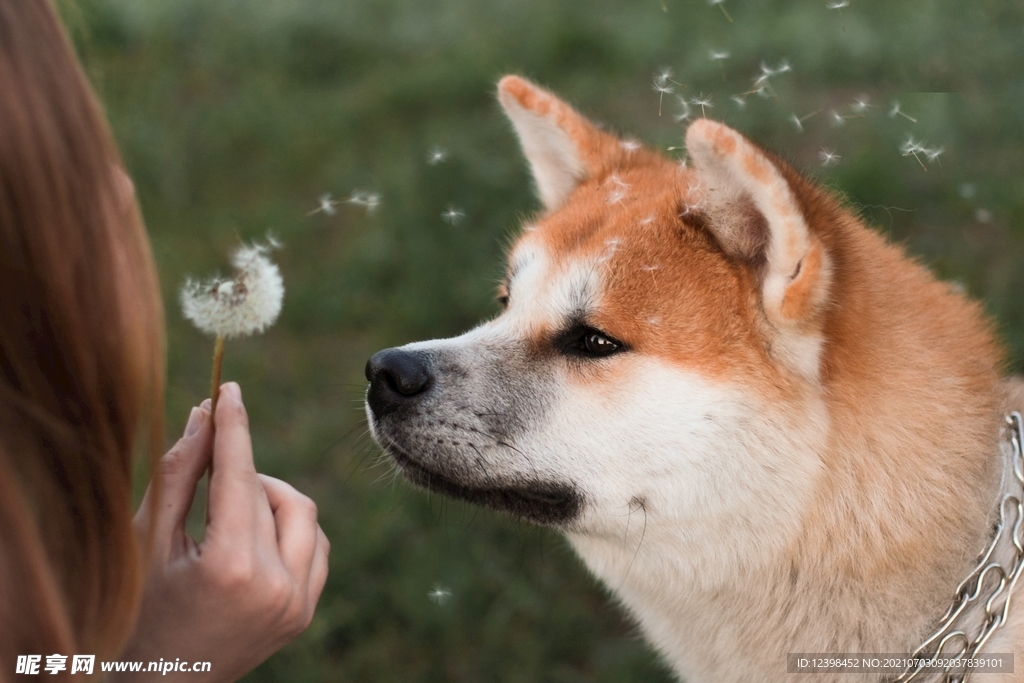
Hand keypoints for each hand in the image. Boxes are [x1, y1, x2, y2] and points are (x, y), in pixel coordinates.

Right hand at [117, 382, 329, 681]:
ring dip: (270, 500)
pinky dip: (289, 528)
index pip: (240, 477)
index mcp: (230, 569)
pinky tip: (253, 540)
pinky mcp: (306, 611)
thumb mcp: (148, 542)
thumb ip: (179, 476)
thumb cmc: (141, 612)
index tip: (229, 389)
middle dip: (243, 473)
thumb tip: (204, 414)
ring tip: (228, 517)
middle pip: (273, 493)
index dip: (234, 427)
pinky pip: (315, 544)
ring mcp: (297, 603)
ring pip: (303, 514)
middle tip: (211, 477)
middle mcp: (275, 587)